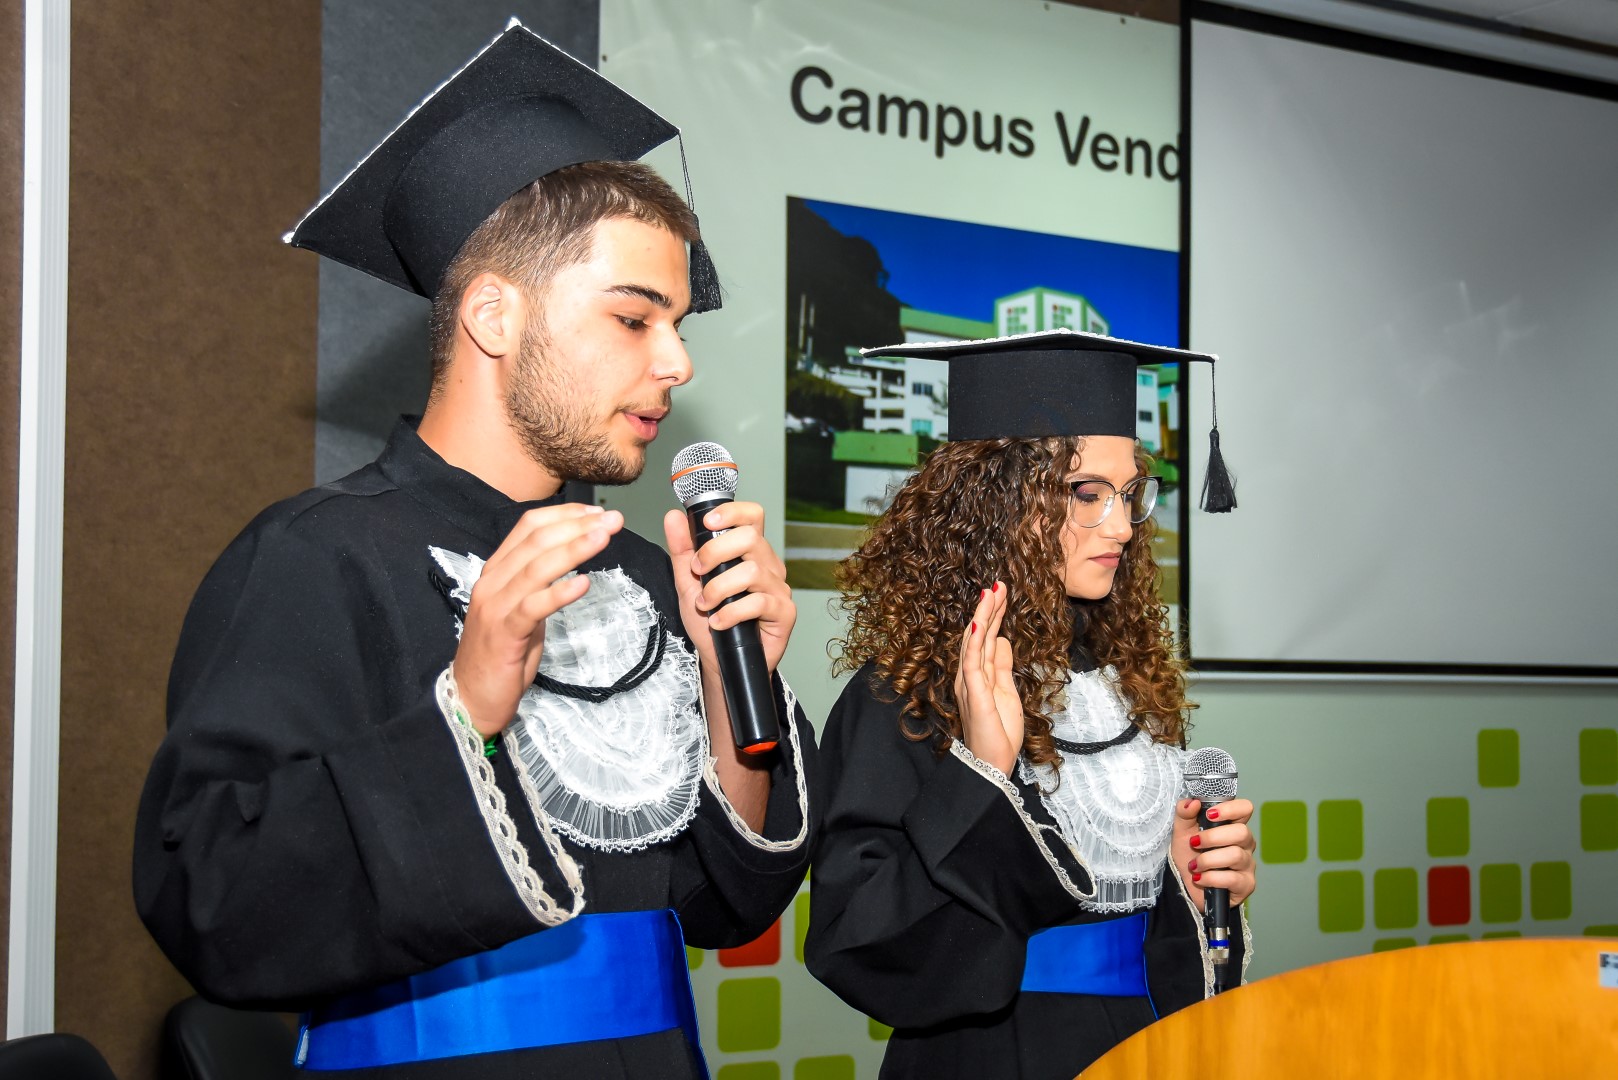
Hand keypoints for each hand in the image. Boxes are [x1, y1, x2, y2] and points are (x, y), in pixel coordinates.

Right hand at [452, 504, 622, 735]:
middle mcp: (492, 583)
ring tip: (604, 538)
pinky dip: (559, 592)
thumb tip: (569, 562)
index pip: (528, 527)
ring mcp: (495, 607)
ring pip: (536, 568)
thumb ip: (537, 584)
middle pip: (536, 541)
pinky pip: (533, 607)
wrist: (470, 697)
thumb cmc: (500, 654)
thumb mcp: (520, 610)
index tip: (596, 513)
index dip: (564, 514)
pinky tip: (583, 584)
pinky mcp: (504, 634)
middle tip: (612, 520)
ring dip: (574, 549)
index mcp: (496, 571)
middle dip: (577, 526)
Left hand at [661, 501, 794, 672]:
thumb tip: (673, 517)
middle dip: (714, 552)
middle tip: (697, 572)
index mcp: (749, 552)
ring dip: (718, 589)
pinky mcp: (784, 612)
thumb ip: (682, 549)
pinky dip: (731, 612)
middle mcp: (768, 565)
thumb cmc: (710, 621)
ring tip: (705, 604)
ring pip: (751, 572)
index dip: (732, 512)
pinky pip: (758, 602)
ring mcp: (778, 588)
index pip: (752, 516)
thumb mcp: (688, 582)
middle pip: (750, 538)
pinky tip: (718, 622)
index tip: (707, 523)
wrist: (720, 661)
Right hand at [953, 582, 1022, 774]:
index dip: (994, 615)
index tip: (1002, 593)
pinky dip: (975, 643)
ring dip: (983, 617)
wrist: (991, 764)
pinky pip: (972, 664)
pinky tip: (981, 625)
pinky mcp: (973, 694)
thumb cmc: (998, 732)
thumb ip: (1003, 666)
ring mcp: (969, 683)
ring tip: (991, 593)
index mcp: (979, 674)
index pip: (986, 638)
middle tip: (999, 583)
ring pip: (975, 643)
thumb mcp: (1007, 692)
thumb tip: (1004, 640)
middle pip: (979, 634)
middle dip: (990, 609)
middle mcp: (970, 675)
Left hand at [1172, 797, 1256, 912]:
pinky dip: (1210, 878)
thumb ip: (1184, 813)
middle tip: (1194, 843)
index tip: (1209, 814)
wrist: (1184, 884)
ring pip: (1235, 855)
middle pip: (1242, 832)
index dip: (1230, 809)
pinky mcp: (1246, 885)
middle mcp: (1245, 843)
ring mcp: (1248, 864)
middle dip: (1212, 838)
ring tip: (1194, 866)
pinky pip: (1233, 879)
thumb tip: (1192, 802)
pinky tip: (1200, 879)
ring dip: (1207, 860)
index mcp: (1232, 825)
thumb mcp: (1181, 832)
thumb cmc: (1189, 855)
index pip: (1245, 808)